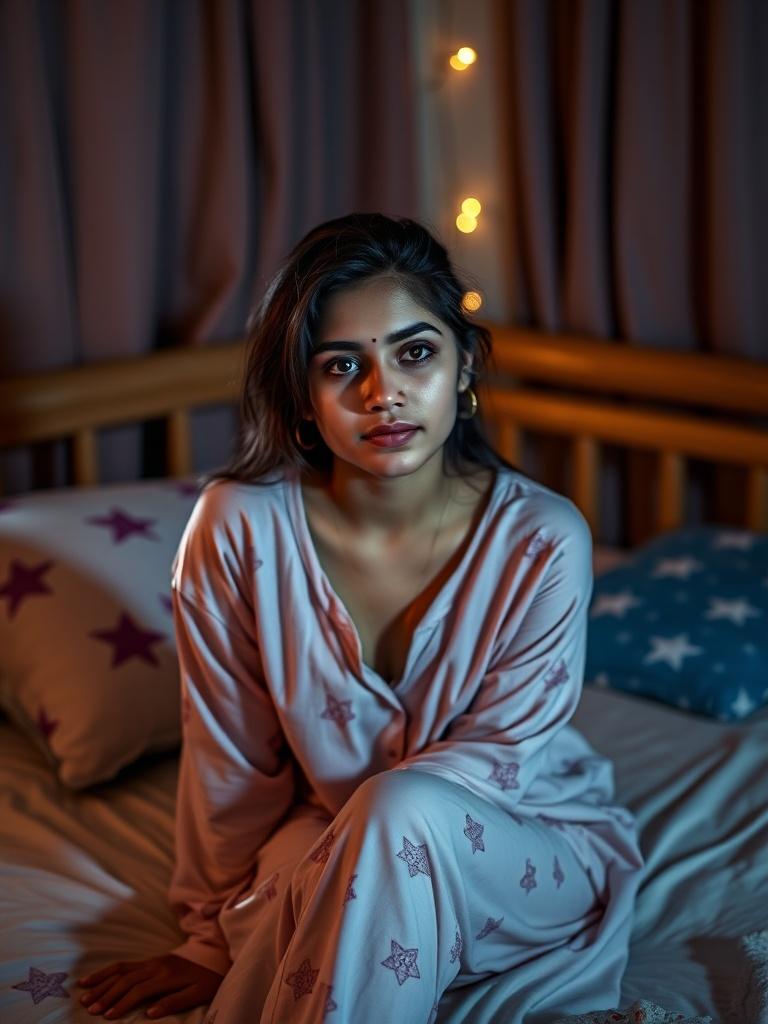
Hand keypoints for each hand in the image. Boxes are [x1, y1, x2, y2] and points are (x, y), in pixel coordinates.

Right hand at [77, 954, 223, 1018]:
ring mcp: (151, 961)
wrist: (214, 954)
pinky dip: (107, 972)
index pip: (139, 990)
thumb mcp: (198, 993)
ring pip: (121, 970)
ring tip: (83, 994)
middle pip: (126, 979)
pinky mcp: (149, 960)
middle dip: (106, 994)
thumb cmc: (207, 978)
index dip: (122, 1003)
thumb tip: (149, 1014)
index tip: (107, 1017)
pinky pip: (124, 965)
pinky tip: (94, 978)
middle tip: (89, 1009)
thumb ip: (174, 1003)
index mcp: (167, 976)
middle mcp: (155, 966)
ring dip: (102, 981)